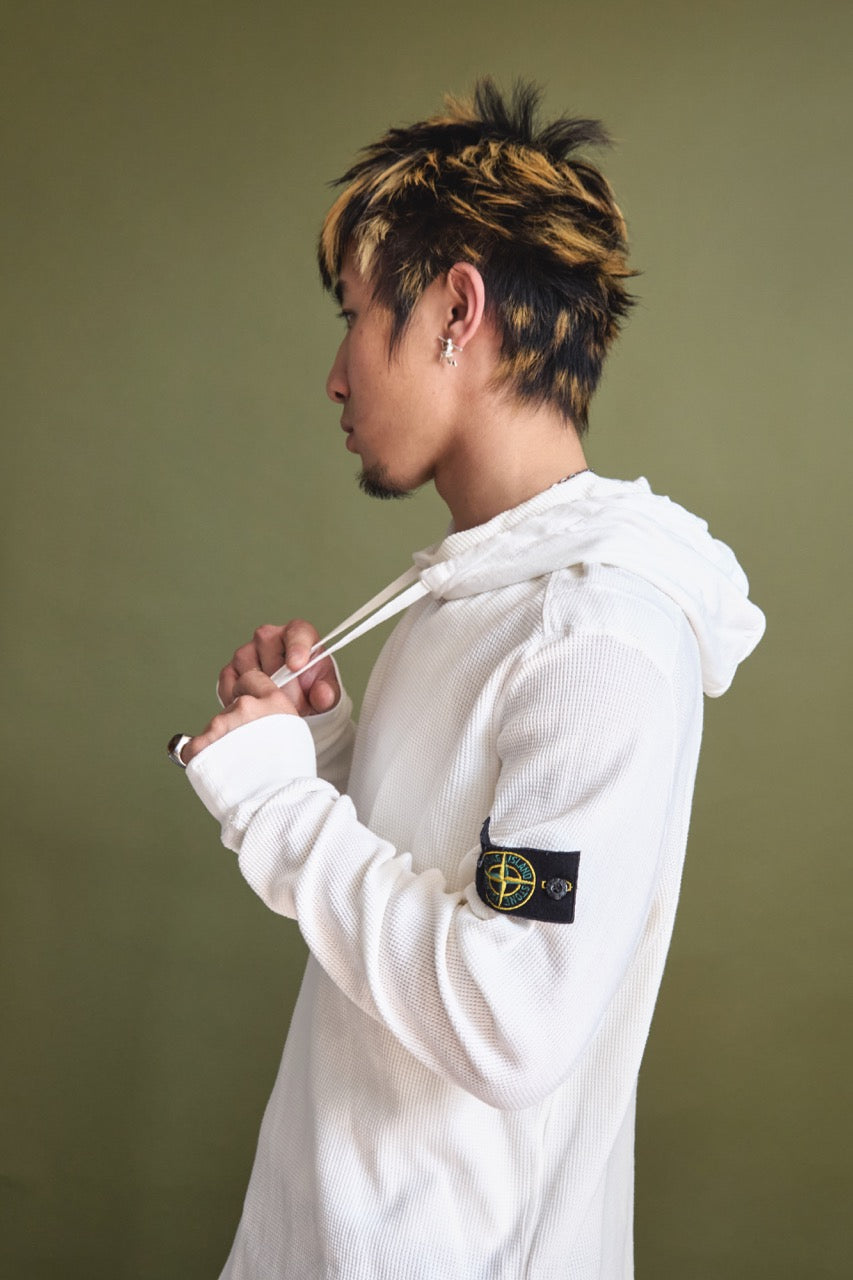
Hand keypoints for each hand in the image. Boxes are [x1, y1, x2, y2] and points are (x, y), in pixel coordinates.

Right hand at [180, 621, 340, 766]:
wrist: (296, 704)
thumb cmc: (313, 691)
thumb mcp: (327, 694)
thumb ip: (327, 693)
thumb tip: (321, 694)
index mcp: (298, 635)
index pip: (296, 632)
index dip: (296, 647)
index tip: (296, 665)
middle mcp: (270, 638)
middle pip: (269, 651)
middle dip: (283, 683)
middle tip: (294, 703)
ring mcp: (247, 653)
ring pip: (249, 670)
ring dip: (263, 693)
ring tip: (277, 707)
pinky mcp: (231, 671)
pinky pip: (231, 684)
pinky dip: (243, 699)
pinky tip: (257, 708)